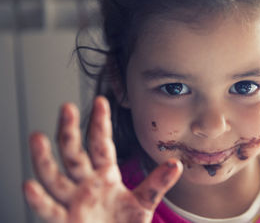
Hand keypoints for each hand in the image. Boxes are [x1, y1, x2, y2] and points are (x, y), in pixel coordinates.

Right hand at [23, 96, 182, 222]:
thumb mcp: (144, 202)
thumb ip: (158, 183)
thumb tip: (177, 164)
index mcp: (106, 175)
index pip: (102, 144)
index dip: (101, 123)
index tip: (101, 101)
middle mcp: (87, 184)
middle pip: (74, 153)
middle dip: (70, 131)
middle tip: (67, 108)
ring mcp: (74, 201)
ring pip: (55, 176)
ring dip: (45, 159)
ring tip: (37, 138)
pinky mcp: (65, 221)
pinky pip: (49, 210)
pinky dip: (39, 199)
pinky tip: (30, 185)